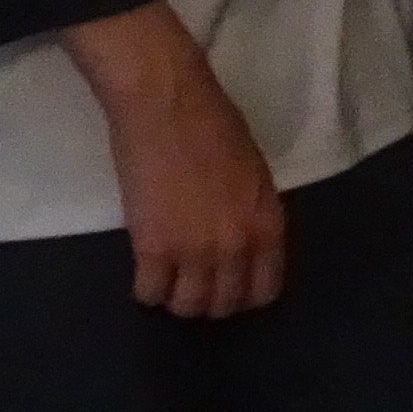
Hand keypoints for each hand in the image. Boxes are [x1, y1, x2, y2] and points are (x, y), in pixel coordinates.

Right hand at [58, 1, 289, 317]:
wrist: (167, 104)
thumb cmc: (212, 124)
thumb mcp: (254, 173)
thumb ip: (252, 213)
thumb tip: (241, 239)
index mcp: (268, 224)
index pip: (265, 289)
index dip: (245, 296)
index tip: (229, 289)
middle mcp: (237, 246)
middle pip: (225, 303)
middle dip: (209, 300)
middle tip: (192, 285)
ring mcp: (195, 251)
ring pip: (187, 306)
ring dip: (177, 300)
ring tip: (167, 282)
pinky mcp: (153, 248)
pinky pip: (150, 293)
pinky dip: (146, 290)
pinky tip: (144, 274)